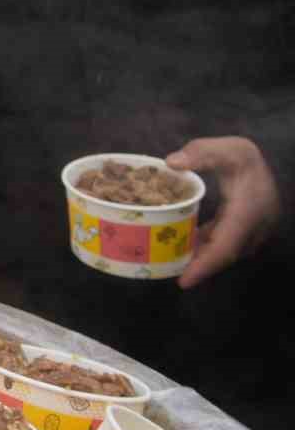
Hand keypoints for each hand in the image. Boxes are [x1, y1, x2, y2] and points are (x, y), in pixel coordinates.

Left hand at [167, 136, 281, 288]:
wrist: (260, 162)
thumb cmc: (240, 157)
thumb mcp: (225, 149)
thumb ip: (201, 153)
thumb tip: (172, 163)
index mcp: (249, 212)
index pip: (227, 247)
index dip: (206, 265)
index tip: (185, 280)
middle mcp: (254, 228)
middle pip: (224, 255)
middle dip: (199, 268)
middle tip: (169, 275)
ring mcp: (252, 232)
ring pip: (224, 252)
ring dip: (200, 258)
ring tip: (171, 264)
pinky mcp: (244, 231)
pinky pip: (224, 244)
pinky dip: (205, 247)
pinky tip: (185, 245)